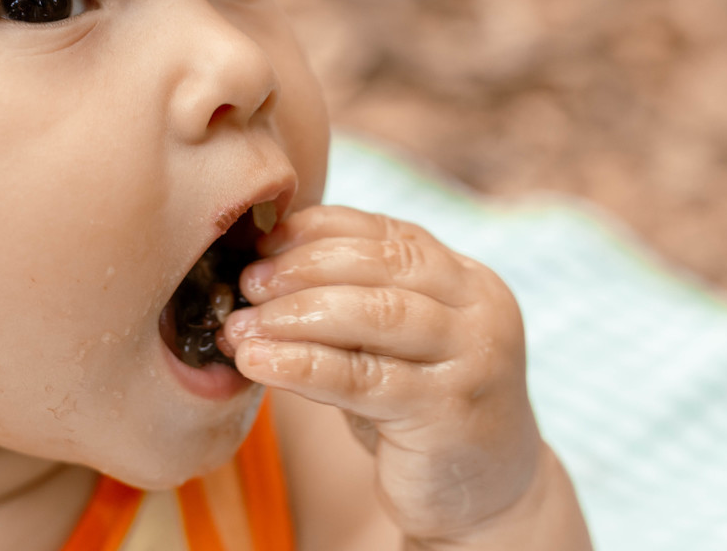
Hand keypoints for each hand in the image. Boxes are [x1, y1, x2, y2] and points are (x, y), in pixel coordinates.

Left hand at [221, 205, 576, 545]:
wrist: (485, 495)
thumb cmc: (421, 409)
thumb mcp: (394, 345)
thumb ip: (351, 302)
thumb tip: (260, 268)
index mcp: (465, 278)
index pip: (385, 232)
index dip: (317, 231)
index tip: (261, 244)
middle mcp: (479, 308)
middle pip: (380, 264)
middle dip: (301, 269)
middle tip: (247, 284)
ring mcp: (472, 358)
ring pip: (374, 314)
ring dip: (295, 315)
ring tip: (242, 327)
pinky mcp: (448, 411)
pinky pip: (362, 379)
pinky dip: (301, 365)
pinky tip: (259, 363)